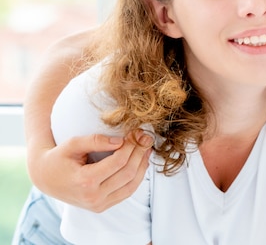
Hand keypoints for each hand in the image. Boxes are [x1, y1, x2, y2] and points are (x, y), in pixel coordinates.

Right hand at [31, 130, 151, 211]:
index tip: (135, 132)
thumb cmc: (58, 157)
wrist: (45, 178)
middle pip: (127, 173)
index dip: (130, 145)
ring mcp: (98, 205)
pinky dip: (137, 177)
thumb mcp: (72, 144)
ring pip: (131, 186)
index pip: (118, 162)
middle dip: (139, 153)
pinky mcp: (102, 207)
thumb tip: (120, 141)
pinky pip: (126, 192)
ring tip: (147, 148)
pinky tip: (140, 162)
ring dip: (142, 165)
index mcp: (84, 181)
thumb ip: (95, 140)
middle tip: (145, 137)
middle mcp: (93, 197)